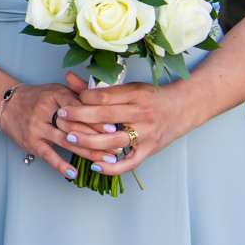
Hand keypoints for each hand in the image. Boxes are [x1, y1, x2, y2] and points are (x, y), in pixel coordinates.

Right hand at [0, 80, 127, 177]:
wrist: (6, 103)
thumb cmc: (37, 98)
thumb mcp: (57, 90)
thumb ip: (79, 95)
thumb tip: (106, 104)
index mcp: (55, 95)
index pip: (80, 108)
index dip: (98, 120)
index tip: (115, 129)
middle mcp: (44, 111)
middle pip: (75, 126)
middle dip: (98, 138)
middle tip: (118, 147)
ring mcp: (36, 128)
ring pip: (66, 141)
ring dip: (88, 152)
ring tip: (107, 160)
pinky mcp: (30, 142)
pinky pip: (48, 155)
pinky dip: (61, 165)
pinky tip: (74, 172)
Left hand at [64, 73, 187, 179]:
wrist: (184, 107)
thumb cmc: (152, 96)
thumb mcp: (128, 87)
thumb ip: (98, 87)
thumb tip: (68, 77)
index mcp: (136, 95)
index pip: (104, 97)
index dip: (83, 99)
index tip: (69, 101)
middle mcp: (142, 114)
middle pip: (106, 117)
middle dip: (79, 118)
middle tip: (61, 118)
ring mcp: (146, 134)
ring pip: (114, 141)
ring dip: (89, 141)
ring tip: (69, 139)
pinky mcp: (150, 150)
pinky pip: (129, 163)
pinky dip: (112, 167)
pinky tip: (95, 165)